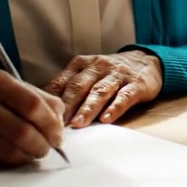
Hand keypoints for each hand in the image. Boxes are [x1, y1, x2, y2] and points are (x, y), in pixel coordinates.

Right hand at [0, 70, 64, 167]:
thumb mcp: (8, 87)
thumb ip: (38, 98)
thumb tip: (61, 119)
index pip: (32, 104)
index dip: (51, 122)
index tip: (59, 133)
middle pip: (24, 129)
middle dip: (44, 142)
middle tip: (52, 146)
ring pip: (12, 148)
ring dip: (32, 154)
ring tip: (38, 151)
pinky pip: (0, 158)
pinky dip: (17, 159)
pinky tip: (21, 155)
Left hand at [44, 50, 162, 126]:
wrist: (145, 61)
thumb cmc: (108, 73)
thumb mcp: (87, 73)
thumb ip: (67, 88)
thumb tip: (41, 109)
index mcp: (82, 64)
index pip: (63, 82)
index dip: (51, 99)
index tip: (41, 116)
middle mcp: (98, 66)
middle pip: (79, 86)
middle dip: (67, 106)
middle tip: (56, 124)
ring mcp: (117, 75)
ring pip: (100, 91)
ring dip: (88, 108)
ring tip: (78, 124)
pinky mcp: (136, 84)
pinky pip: (124, 96)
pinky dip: (115, 108)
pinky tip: (107, 119)